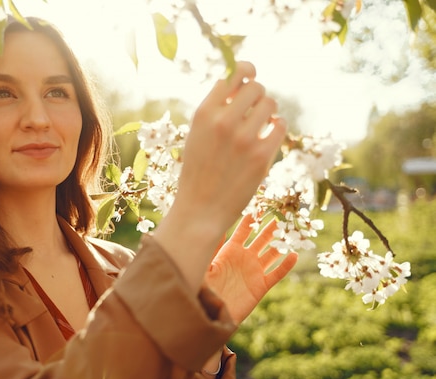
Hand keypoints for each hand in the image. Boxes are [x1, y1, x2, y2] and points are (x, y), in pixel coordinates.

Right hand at [153, 61, 286, 289]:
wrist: (200, 209)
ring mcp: (244, 139)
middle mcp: (224, 122)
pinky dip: (276, 128)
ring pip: (270, 104)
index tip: (250, 75)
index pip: (234, 74)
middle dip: (257, 95)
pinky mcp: (261, 156)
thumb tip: (244, 82)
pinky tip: (267, 135)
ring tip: (259, 125)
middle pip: (257, 87)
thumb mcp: (196, 134)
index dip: (246, 71)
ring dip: (268, 112)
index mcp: (204, 113)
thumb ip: (216, 109)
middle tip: (253, 109)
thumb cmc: (198, 170)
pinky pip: (280, 126)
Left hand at [204, 215, 298, 324]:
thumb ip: (212, 249)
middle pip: (262, 238)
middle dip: (272, 226)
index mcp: (230, 251)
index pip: (243, 231)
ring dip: (282, 243)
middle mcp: (244, 258)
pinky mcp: (261, 286)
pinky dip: (286, 266)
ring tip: (294, 231)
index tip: (260, 206)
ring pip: (272, 253)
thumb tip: (217, 228)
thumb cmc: (203, 289)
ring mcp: (254, 271)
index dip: (252, 220)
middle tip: (284, 212)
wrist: (211, 314)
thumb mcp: (205, 267)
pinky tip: (294, 255)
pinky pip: (276, 274)